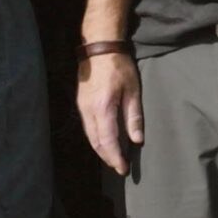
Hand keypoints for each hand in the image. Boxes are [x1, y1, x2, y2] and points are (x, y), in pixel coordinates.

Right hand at [77, 52, 145, 175]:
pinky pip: (87, 127)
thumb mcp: (133, 90)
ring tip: (113, 158)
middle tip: (119, 168)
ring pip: (90, 136)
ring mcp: (82, 107)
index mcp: (103, 108)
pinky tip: (104, 141)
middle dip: (108, 157)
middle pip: (96, 142)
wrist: (99, 48)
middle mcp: (89, 111)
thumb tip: (137, 141)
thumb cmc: (119, 67)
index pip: (108, 141)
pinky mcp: (80, 104)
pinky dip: (96, 138)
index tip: (123, 169)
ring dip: (101, 150)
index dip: (115, 157)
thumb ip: (134, 117)